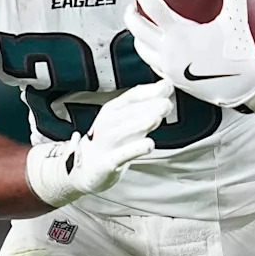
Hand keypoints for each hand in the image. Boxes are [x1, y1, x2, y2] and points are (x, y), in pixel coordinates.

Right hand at [25, 80, 173, 207]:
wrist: (87, 169)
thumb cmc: (109, 142)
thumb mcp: (124, 119)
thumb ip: (144, 105)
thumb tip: (165, 86)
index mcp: (111, 110)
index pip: (131, 96)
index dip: (150, 90)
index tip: (167, 86)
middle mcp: (108, 124)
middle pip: (129, 112)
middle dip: (148, 106)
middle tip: (166, 104)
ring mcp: (107, 143)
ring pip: (126, 131)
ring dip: (142, 123)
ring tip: (157, 118)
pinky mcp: (108, 163)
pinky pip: (123, 155)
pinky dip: (136, 148)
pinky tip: (149, 144)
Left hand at [126, 0, 254, 119]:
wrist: (244, 87)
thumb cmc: (238, 55)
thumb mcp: (236, 19)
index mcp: (180, 34)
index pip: (152, 6)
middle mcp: (169, 52)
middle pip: (137, 27)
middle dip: (131, 13)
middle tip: (134, 4)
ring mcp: (169, 67)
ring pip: (140, 48)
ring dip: (136, 34)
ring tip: (140, 26)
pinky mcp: (173, 79)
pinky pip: (152, 63)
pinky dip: (148, 52)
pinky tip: (156, 48)